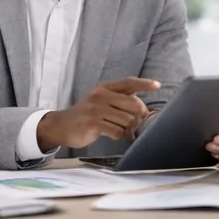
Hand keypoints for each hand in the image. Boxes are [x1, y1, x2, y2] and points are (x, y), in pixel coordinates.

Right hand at [37, 77, 159, 150]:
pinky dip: (120, 136)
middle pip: (133, 104)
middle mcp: (101, 95)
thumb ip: (119, 100)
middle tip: (136, 124)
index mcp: (105, 88)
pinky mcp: (92, 123)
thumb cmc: (87, 114)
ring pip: (127, 120)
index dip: (144, 84)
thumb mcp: (101, 100)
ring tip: (122, 130)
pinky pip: (117, 131)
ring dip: (129, 128)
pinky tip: (115, 135)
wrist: (61, 125)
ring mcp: (96, 109)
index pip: (129, 82)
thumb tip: (143, 110)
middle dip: (139, 116)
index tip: (157, 86)